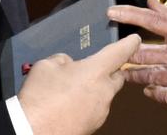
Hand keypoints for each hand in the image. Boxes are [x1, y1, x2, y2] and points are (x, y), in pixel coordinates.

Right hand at [18, 33, 140, 134]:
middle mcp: (104, 92)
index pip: (121, 52)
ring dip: (94, 89)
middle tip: (91, 68)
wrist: (32, 131)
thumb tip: (69, 65)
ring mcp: (100, 111)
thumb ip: (64, 60)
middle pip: (117, 76)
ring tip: (71, 89)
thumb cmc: (40, 98)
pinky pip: (96, 108)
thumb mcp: (46, 65)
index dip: (129, 44)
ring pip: (105, 94)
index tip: (134, 40)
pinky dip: (87, 104)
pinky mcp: (94, 125)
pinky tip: (69, 104)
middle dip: (109, 71)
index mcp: (95, 71)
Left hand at [108, 0, 166, 106]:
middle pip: (143, 53)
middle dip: (127, 54)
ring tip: (129, 75)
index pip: (151, 19)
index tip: (111, 13)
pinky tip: (150, 90)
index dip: (128, 15)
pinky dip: (155, 93)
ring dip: (137, 76)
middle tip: (117, 54)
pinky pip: (166, 95)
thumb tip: (153, 3)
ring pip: (151, 76)